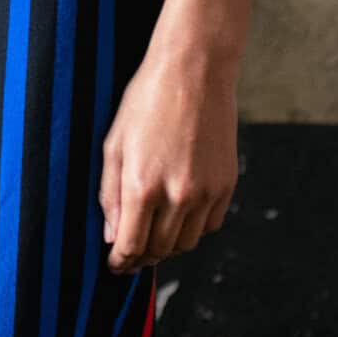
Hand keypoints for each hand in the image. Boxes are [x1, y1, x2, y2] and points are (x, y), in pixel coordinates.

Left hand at [100, 46, 237, 270]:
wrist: (195, 71)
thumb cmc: (147, 101)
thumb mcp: (114, 145)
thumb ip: (110, 195)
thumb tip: (112, 236)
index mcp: (142, 185)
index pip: (131, 246)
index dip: (120, 262)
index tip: (115, 265)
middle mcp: (178, 195)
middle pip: (159, 249)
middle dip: (141, 257)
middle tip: (130, 254)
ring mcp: (207, 192)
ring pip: (187, 243)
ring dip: (167, 245)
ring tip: (153, 234)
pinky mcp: (227, 185)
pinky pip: (210, 225)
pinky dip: (193, 228)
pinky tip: (179, 215)